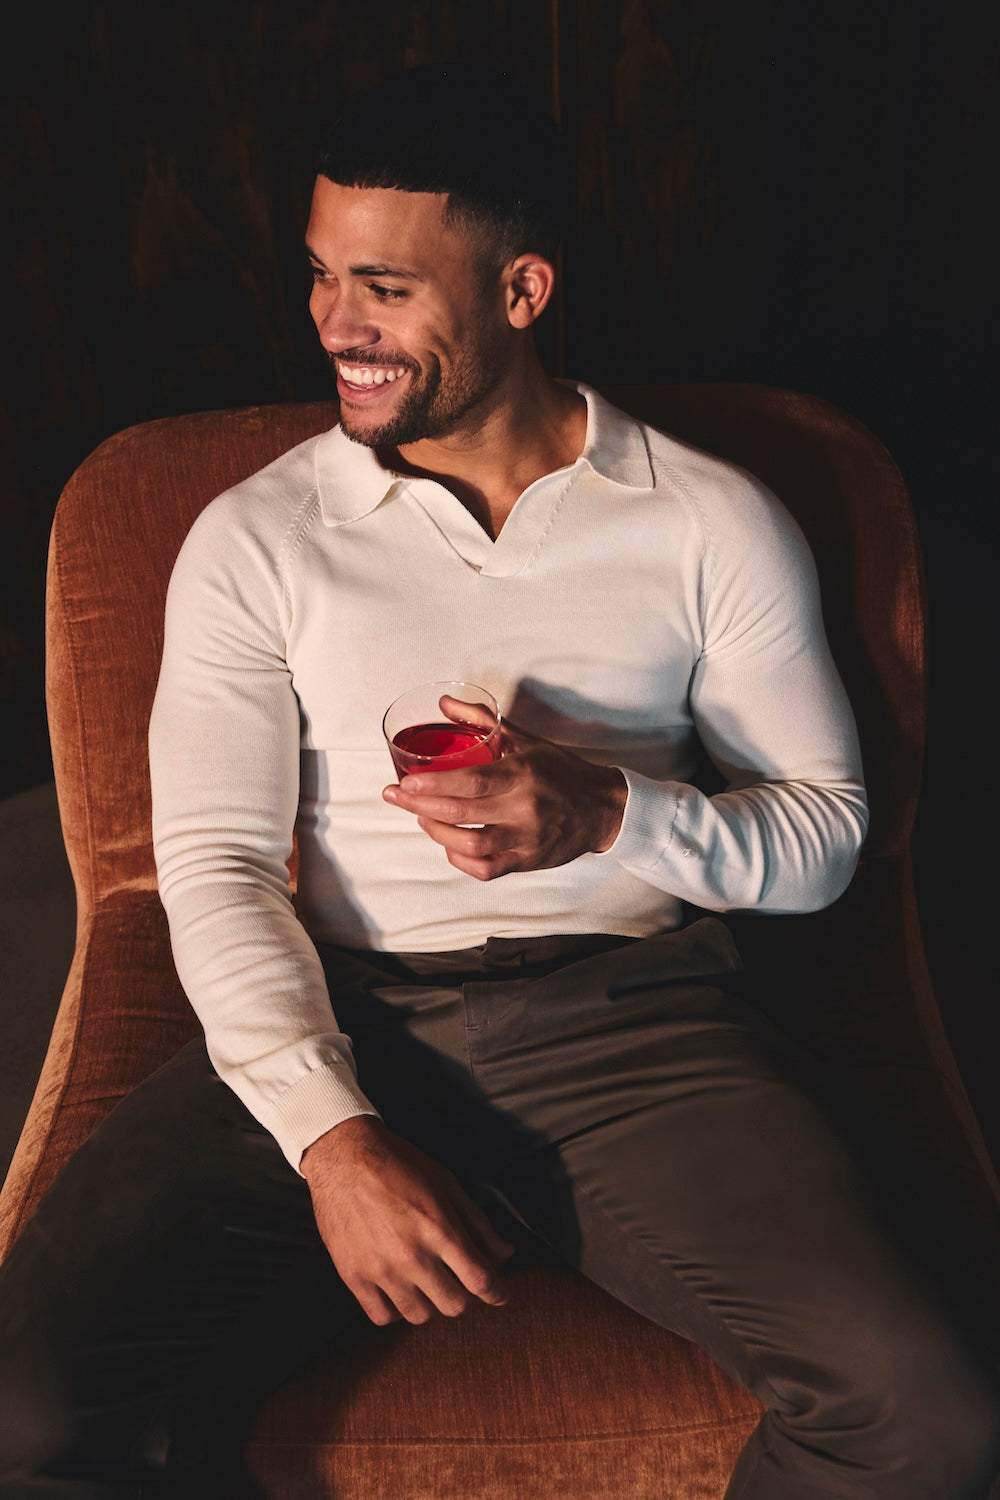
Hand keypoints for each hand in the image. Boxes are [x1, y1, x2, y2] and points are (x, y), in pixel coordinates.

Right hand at [300, 1115, 514, 1325]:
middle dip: (464, 1296)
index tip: (499, 1295)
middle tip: (457, 1282)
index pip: (480, 1280)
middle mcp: (412, 1254)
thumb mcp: (445, 1184)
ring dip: (429, 1303)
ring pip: (419, 1316)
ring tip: (425, 1284)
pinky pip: (382, 1316)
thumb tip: (505, 1252)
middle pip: (454, 1305)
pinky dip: (394, 1309)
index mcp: (439, 1228)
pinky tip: (397, 1290)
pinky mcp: (354, 1276)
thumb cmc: (399, 1164)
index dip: (497, 1292)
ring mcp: (381, 1269)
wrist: (344, 1156)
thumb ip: (477, 1222)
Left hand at [382, 713, 626, 880]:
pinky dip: (460, 861)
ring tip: (421, 818)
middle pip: (462, 813)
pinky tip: (448, 845)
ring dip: (437, 833)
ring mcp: (526, 839)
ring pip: (470, 846)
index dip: (434, 784)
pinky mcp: (528, 862)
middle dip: (420, 806)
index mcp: (522, 774)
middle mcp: (524, 809)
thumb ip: (483, 721)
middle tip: (394, 797)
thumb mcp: (526, 740)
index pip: (471, 781)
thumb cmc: (560, 771)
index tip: (405, 781)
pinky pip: (486, 870)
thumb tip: (444, 704)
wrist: (602, 808)